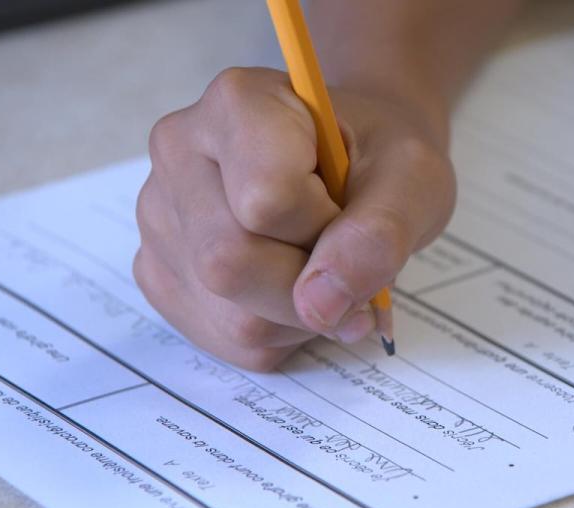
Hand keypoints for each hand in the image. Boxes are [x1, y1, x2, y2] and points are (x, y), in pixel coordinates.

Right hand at [134, 68, 454, 370]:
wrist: (357, 162)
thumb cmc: (380, 160)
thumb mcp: (413, 178)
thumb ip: (379, 233)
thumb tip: (320, 305)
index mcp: (238, 103)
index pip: (266, 199)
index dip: (327, 225)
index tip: (348, 206)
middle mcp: (179, 152)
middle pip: (229, 263)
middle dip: (312, 283)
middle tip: (343, 252)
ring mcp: (160, 217)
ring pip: (230, 314)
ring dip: (303, 315)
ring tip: (320, 266)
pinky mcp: (161, 272)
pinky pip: (224, 338)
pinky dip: (280, 332)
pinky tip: (292, 286)